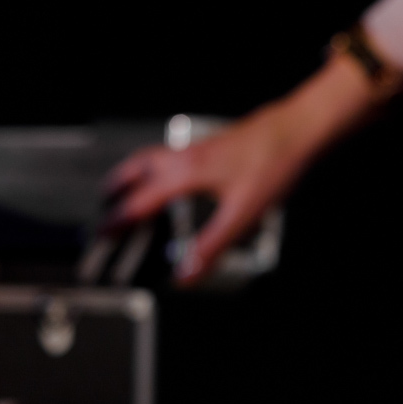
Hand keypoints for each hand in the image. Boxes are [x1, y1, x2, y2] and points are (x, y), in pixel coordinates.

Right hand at [103, 54, 380, 283]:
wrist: (301, 128)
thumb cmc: (275, 163)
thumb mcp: (244, 213)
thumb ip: (212, 246)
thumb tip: (186, 275)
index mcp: (186, 173)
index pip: (140, 201)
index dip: (118, 221)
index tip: (101, 235)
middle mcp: (188, 157)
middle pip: (139, 168)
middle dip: (117, 187)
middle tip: (104, 204)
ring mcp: (203, 147)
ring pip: (157, 157)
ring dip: (138, 173)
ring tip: (132, 189)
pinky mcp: (218, 145)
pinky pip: (177, 156)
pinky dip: (165, 168)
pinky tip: (182, 180)